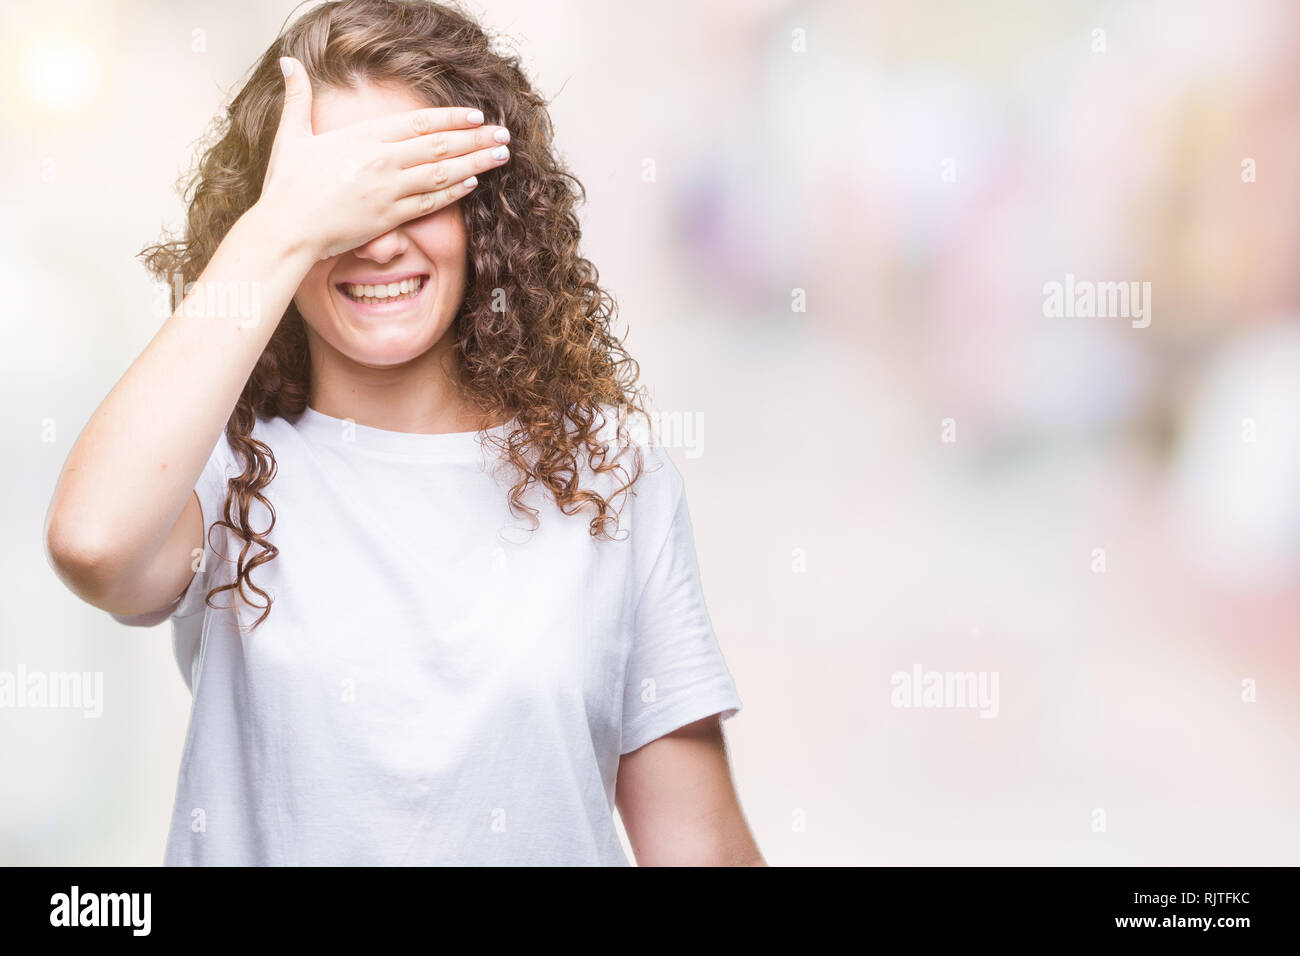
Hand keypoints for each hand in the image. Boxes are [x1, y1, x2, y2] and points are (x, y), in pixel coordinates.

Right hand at [255, 56, 511, 260]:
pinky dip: (454, 191)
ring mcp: (388, 191)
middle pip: (439, 145)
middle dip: (476, 139)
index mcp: (361, 138)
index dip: (451, 118)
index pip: (418, 123)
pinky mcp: (390, 218)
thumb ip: (297, 98)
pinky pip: (430, 203)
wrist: (286, 229)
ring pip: (442, 173)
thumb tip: (288, 62)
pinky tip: (473, 183)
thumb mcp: (291, 136)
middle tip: (503, 134)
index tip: (475, 116)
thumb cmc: (286, 186)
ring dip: (476, 163)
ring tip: (501, 156)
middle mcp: (380, 161)